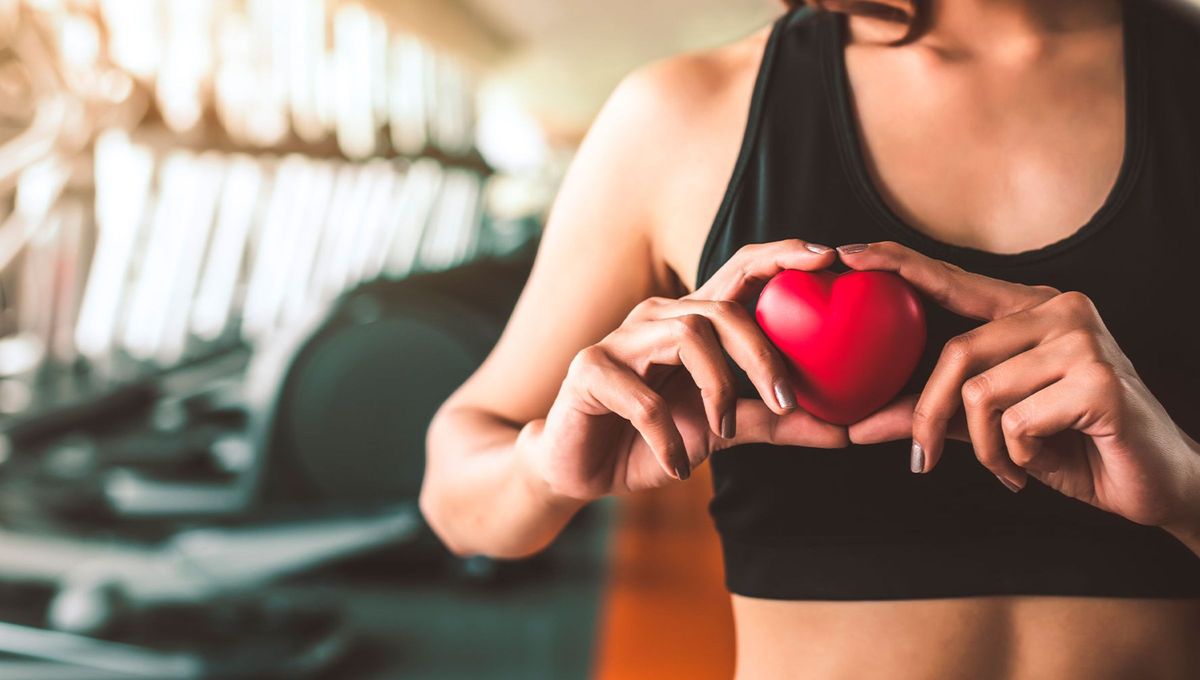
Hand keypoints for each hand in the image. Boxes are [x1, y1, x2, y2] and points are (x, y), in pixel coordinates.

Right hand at [521, 240, 848, 501]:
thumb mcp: (721, 434)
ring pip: (687, 335)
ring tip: (722, 436)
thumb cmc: (649, 442)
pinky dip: (669, 438)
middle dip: (763, 352)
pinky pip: (643, 398)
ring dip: (717, 390)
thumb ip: (775, 424)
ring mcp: (619, 340)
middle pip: (720, 307)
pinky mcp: (589, 371)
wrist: (580, 472)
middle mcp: (656, 319)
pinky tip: (677, 466)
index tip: (830, 260)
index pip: (739, 273)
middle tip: (789, 401)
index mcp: (690, 324)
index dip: (781, 256)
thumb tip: (845, 431)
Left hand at [842, 241, 1199, 538]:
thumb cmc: (1072, 447)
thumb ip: (933, 414)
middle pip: (956, 353)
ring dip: (984, 448)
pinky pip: (1016, 422)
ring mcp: (1084, 339)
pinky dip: (1017, 458)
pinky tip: (1046, 462)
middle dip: (927, 416)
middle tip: (921, 461)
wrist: (1154, 484)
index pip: (955, 281)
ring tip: (1011, 466)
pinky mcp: (1099, 379)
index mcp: (1032, 310)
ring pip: (981, 393)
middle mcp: (1060, 310)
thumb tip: (856, 424)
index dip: (900, 264)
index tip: (848, 252)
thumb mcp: (993, 428)